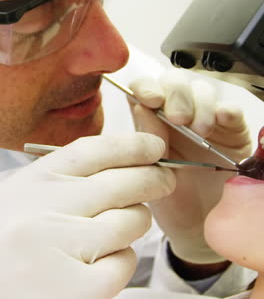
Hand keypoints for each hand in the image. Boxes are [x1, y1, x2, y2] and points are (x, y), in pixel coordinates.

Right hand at [0, 133, 174, 298]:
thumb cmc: (8, 244)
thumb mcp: (25, 198)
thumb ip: (65, 180)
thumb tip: (122, 162)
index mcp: (34, 182)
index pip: (95, 150)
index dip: (133, 145)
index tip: (154, 147)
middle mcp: (45, 210)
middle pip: (121, 182)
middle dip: (154, 178)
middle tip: (165, 180)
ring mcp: (59, 249)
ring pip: (130, 221)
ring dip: (136, 223)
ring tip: (120, 229)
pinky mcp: (75, 289)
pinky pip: (124, 263)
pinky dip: (123, 261)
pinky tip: (104, 264)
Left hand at [129, 69, 251, 263]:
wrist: (198, 227)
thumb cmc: (170, 199)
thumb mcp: (150, 171)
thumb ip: (146, 139)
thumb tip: (140, 106)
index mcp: (152, 120)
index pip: (145, 88)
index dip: (147, 87)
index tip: (150, 99)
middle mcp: (178, 114)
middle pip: (175, 81)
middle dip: (175, 93)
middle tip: (178, 117)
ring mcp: (206, 119)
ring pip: (202, 90)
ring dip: (200, 104)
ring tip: (199, 130)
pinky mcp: (232, 130)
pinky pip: (232, 110)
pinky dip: (226, 110)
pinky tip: (220, 119)